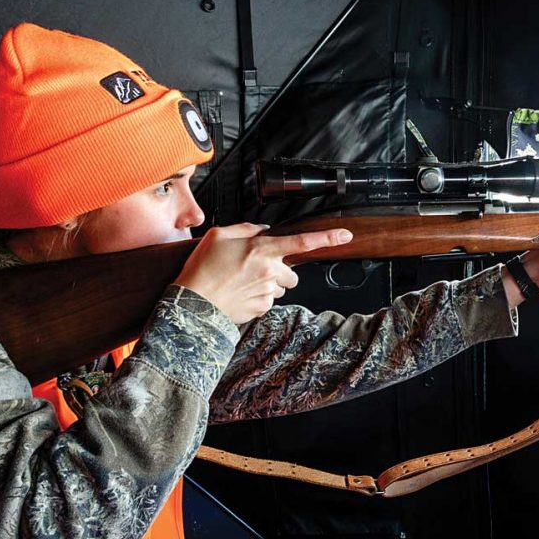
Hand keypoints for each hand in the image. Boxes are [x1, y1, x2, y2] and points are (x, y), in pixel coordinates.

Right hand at [174, 223, 353, 323]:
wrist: (192, 303)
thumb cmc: (201, 268)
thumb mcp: (218, 236)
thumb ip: (245, 229)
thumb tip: (261, 231)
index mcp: (262, 249)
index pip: (302, 242)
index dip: (327, 238)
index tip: (345, 235)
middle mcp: (270, 271)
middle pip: (292, 272)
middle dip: (279, 271)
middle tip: (254, 270)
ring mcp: (268, 292)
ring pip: (281, 287)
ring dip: (269, 285)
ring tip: (242, 283)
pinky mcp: (262, 308)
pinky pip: (269, 301)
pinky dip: (258, 298)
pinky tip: (240, 295)